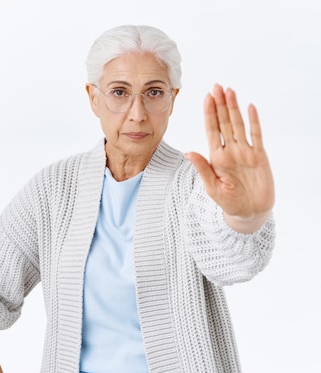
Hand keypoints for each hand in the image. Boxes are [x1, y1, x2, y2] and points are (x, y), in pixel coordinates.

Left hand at [185, 84, 274, 232]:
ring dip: (234, 108)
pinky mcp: (260, 156)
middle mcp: (230, 150)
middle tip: (217, 86)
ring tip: (230, 91)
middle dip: (220, 104)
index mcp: (217, 157)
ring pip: (239, 125)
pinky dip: (254, 121)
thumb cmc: (229, 202)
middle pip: (224, 122)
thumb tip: (188, 152)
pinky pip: (257, 135)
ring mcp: (245, 151)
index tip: (206, 98)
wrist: (249, 212)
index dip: (209, 114)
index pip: (212, 130)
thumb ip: (203, 168)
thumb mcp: (212, 187)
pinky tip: (250, 107)